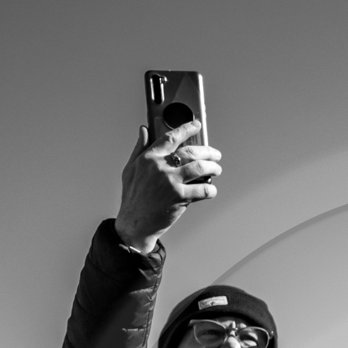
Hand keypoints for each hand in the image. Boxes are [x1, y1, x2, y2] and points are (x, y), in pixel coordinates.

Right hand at [113, 121, 221, 254]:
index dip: (186, 128)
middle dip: (207, 151)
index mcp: (149, 157)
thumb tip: (143, 130)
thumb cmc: (133, 198)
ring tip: (217, 169)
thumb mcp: (130, 168)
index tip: (197, 124)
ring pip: (200, 167)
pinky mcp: (179, 197)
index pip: (171, 137)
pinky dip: (211, 189)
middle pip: (191, 151)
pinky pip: (202, 190)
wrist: (135, 223)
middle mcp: (161, 167)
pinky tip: (212, 190)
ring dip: (213, 167)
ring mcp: (171, 182)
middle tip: (215, 154)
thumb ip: (139, 148)